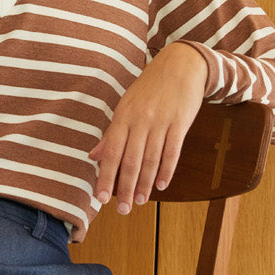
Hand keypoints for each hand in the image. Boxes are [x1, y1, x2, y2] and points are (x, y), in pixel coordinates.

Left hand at [89, 43, 208, 211]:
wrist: (180, 65)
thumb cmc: (150, 87)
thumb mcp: (126, 105)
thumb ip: (112, 132)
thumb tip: (94, 156)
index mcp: (123, 116)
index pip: (112, 152)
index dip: (106, 176)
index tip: (101, 197)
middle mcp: (140, 120)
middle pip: (131, 161)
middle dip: (125, 188)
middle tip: (122, 209)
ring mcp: (161, 122)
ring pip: (151, 160)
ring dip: (144, 184)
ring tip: (139, 202)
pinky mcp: (180, 123)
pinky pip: (172, 152)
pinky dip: (166, 171)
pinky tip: (160, 185)